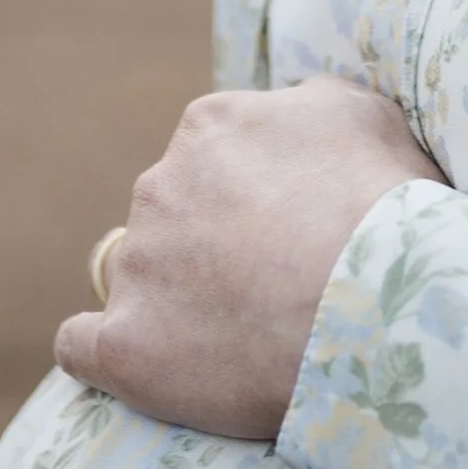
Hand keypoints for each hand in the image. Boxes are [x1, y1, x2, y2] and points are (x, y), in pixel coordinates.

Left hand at [54, 78, 445, 439]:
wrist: (374, 306)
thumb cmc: (386, 209)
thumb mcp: (366, 115)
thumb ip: (310, 106)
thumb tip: (288, 111)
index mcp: (211, 127)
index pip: (212, 155)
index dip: (253, 197)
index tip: (289, 230)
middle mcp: (159, 185)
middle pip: (172, 213)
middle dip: (210, 244)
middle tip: (273, 288)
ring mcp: (136, 266)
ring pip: (138, 276)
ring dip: (174, 299)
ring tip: (239, 339)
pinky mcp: (123, 346)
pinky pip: (81, 345)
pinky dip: (102, 351)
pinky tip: (139, 362)